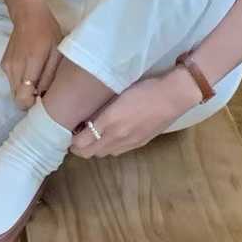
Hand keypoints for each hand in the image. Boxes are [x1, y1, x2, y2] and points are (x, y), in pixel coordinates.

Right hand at [2, 0, 63, 108]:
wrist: (28, 14)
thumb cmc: (48, 32)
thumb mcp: (57, 52)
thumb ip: (50, 76)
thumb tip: (43, 96)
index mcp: (30, 64)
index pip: (22, 98)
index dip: (32, 104)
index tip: (42, 98)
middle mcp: (14, 68)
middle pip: (17, 98)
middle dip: (30, 99)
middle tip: (43, 88)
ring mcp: (6, 66)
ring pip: (14, 91)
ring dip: (25, 90)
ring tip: (38, 76)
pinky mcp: (3, 64)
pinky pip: (12, 81)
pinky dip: (21, 81)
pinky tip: (30, 70)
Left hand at [70, 67, 201, 157]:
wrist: (173, 96)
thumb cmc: (144, 88)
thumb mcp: (117, 93)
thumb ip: (101, 108)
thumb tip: (85, 117)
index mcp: (109, 121)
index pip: (81, 142)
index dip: (71, 140)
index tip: (68, 130)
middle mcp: (116, 136)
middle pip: (89, 153)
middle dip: (79, 148)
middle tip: (76, 135)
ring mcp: (129, 142)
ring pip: (103, 154)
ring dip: (94, 148)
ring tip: (92, 135)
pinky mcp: (139, 144)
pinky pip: (117, 152)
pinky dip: (109, 148)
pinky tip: (110, 136)